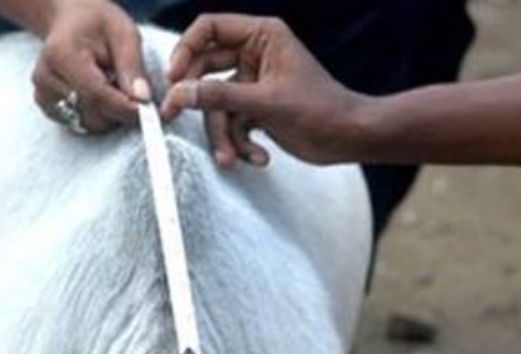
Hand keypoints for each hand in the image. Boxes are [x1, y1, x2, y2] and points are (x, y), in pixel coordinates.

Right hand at [32, 0, 150, 133]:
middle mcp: (46, 78)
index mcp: (61, 54)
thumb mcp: (122, 33)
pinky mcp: (47, 106)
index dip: (124, 108)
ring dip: (108, 114)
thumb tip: (142, 99)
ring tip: (111, 86)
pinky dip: (96, 116)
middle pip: (91, 114)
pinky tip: (97, 94)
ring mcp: (43, 95)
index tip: (147, 111)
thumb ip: (132, 66)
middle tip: (129, 90)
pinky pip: (79, 124)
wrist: (70, 22)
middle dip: (118, 110)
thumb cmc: (96, 24)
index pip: (96, 94)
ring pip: (87, 123)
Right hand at [160, 14, 365, 165]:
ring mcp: (253, 82)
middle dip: (199, 102)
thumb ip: (219, 97)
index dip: (186, 49)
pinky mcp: (256, 108)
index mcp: (262, 35)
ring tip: (232, 158)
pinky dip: (240, 143)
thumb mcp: (265, 103)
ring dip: (223, 135)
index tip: (173, 77)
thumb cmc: (320, 111)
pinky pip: (232, 122)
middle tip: (172, 116)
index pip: (209, 28)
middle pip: (205, 70)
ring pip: (217, 104)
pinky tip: (259, 157)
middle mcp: (255, 54)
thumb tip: (178, 94)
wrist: (349, 139)